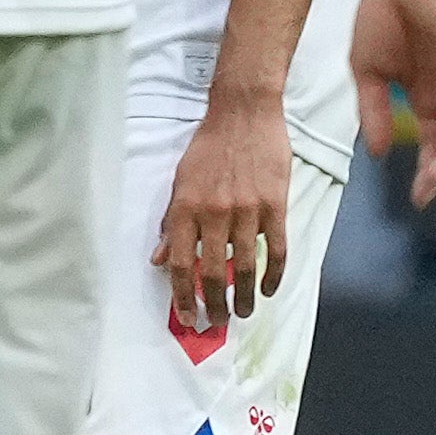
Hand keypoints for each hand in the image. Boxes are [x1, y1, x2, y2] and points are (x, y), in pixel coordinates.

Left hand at [155, 89, 292, 344]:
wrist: (244, 112)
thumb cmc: (208, 146)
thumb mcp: (180, 181)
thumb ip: (172, 223)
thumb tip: (159, 259)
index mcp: (186, 208)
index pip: (181, 264)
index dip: (182, 296)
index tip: (188, 317)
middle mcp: (214, 213)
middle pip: (212, 273)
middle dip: (214, 305)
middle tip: (217, 322)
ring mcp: (247, 211)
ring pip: (245, 267)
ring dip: (244, 297)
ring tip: (243, 312)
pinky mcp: (275, 205)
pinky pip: (276, 250)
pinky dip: (273, 275)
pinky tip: (269, 290)